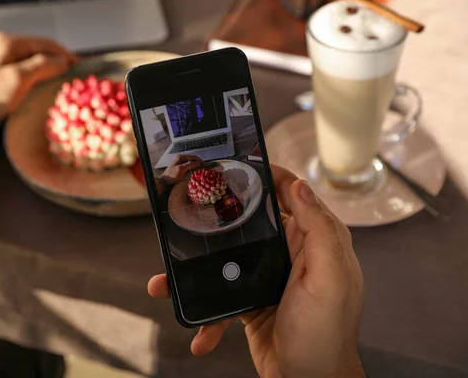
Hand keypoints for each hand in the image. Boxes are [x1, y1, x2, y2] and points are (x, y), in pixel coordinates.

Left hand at [0, 32, 77, 133]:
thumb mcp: (19, 79)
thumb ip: (43, 65)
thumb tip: (63, 60)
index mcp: (6, 42)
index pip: (45, 43)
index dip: (65, 55)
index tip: (80, 67)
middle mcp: (0, 45)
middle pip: (38, 50)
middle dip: (57, 62)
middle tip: (73, 75)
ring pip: (30, 60)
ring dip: (46, 69)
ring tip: (61, 81)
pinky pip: (21, 69)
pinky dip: (35, 75)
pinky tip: (43, 85)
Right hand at [148, 165, 364, 377]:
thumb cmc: (326, 335)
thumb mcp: (329, 279)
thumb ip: (318, 230)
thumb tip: (300, 185)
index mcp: (315, 240)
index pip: (291, 194)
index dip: (267, 175)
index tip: (238, 165)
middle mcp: (292, 253)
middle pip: (251, 221)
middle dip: (220, 218)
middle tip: (192, 211)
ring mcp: (269, 276)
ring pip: (229, 258)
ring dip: (199, 269)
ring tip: (170, 279)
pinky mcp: (251, 299)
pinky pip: (222, 293)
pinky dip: (208, 311)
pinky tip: (200, 331)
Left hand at [160, 154, 202, 185]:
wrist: (165, 181)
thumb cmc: (171, 175)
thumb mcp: (181, 169)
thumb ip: (189, 165)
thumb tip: (198, 163)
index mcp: (180, 157)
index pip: (193, 157)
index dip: (199, 160)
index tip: (205, 164)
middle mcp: (181, 158)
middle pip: (192, 159)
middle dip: (198, 163)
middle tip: (204, 167)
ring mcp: (181, 163)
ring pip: (191, 163)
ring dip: (196, 166)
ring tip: (201, 170)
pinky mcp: (181, 167)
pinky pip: (189, 167)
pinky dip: (193, 169)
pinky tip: (196, 172)